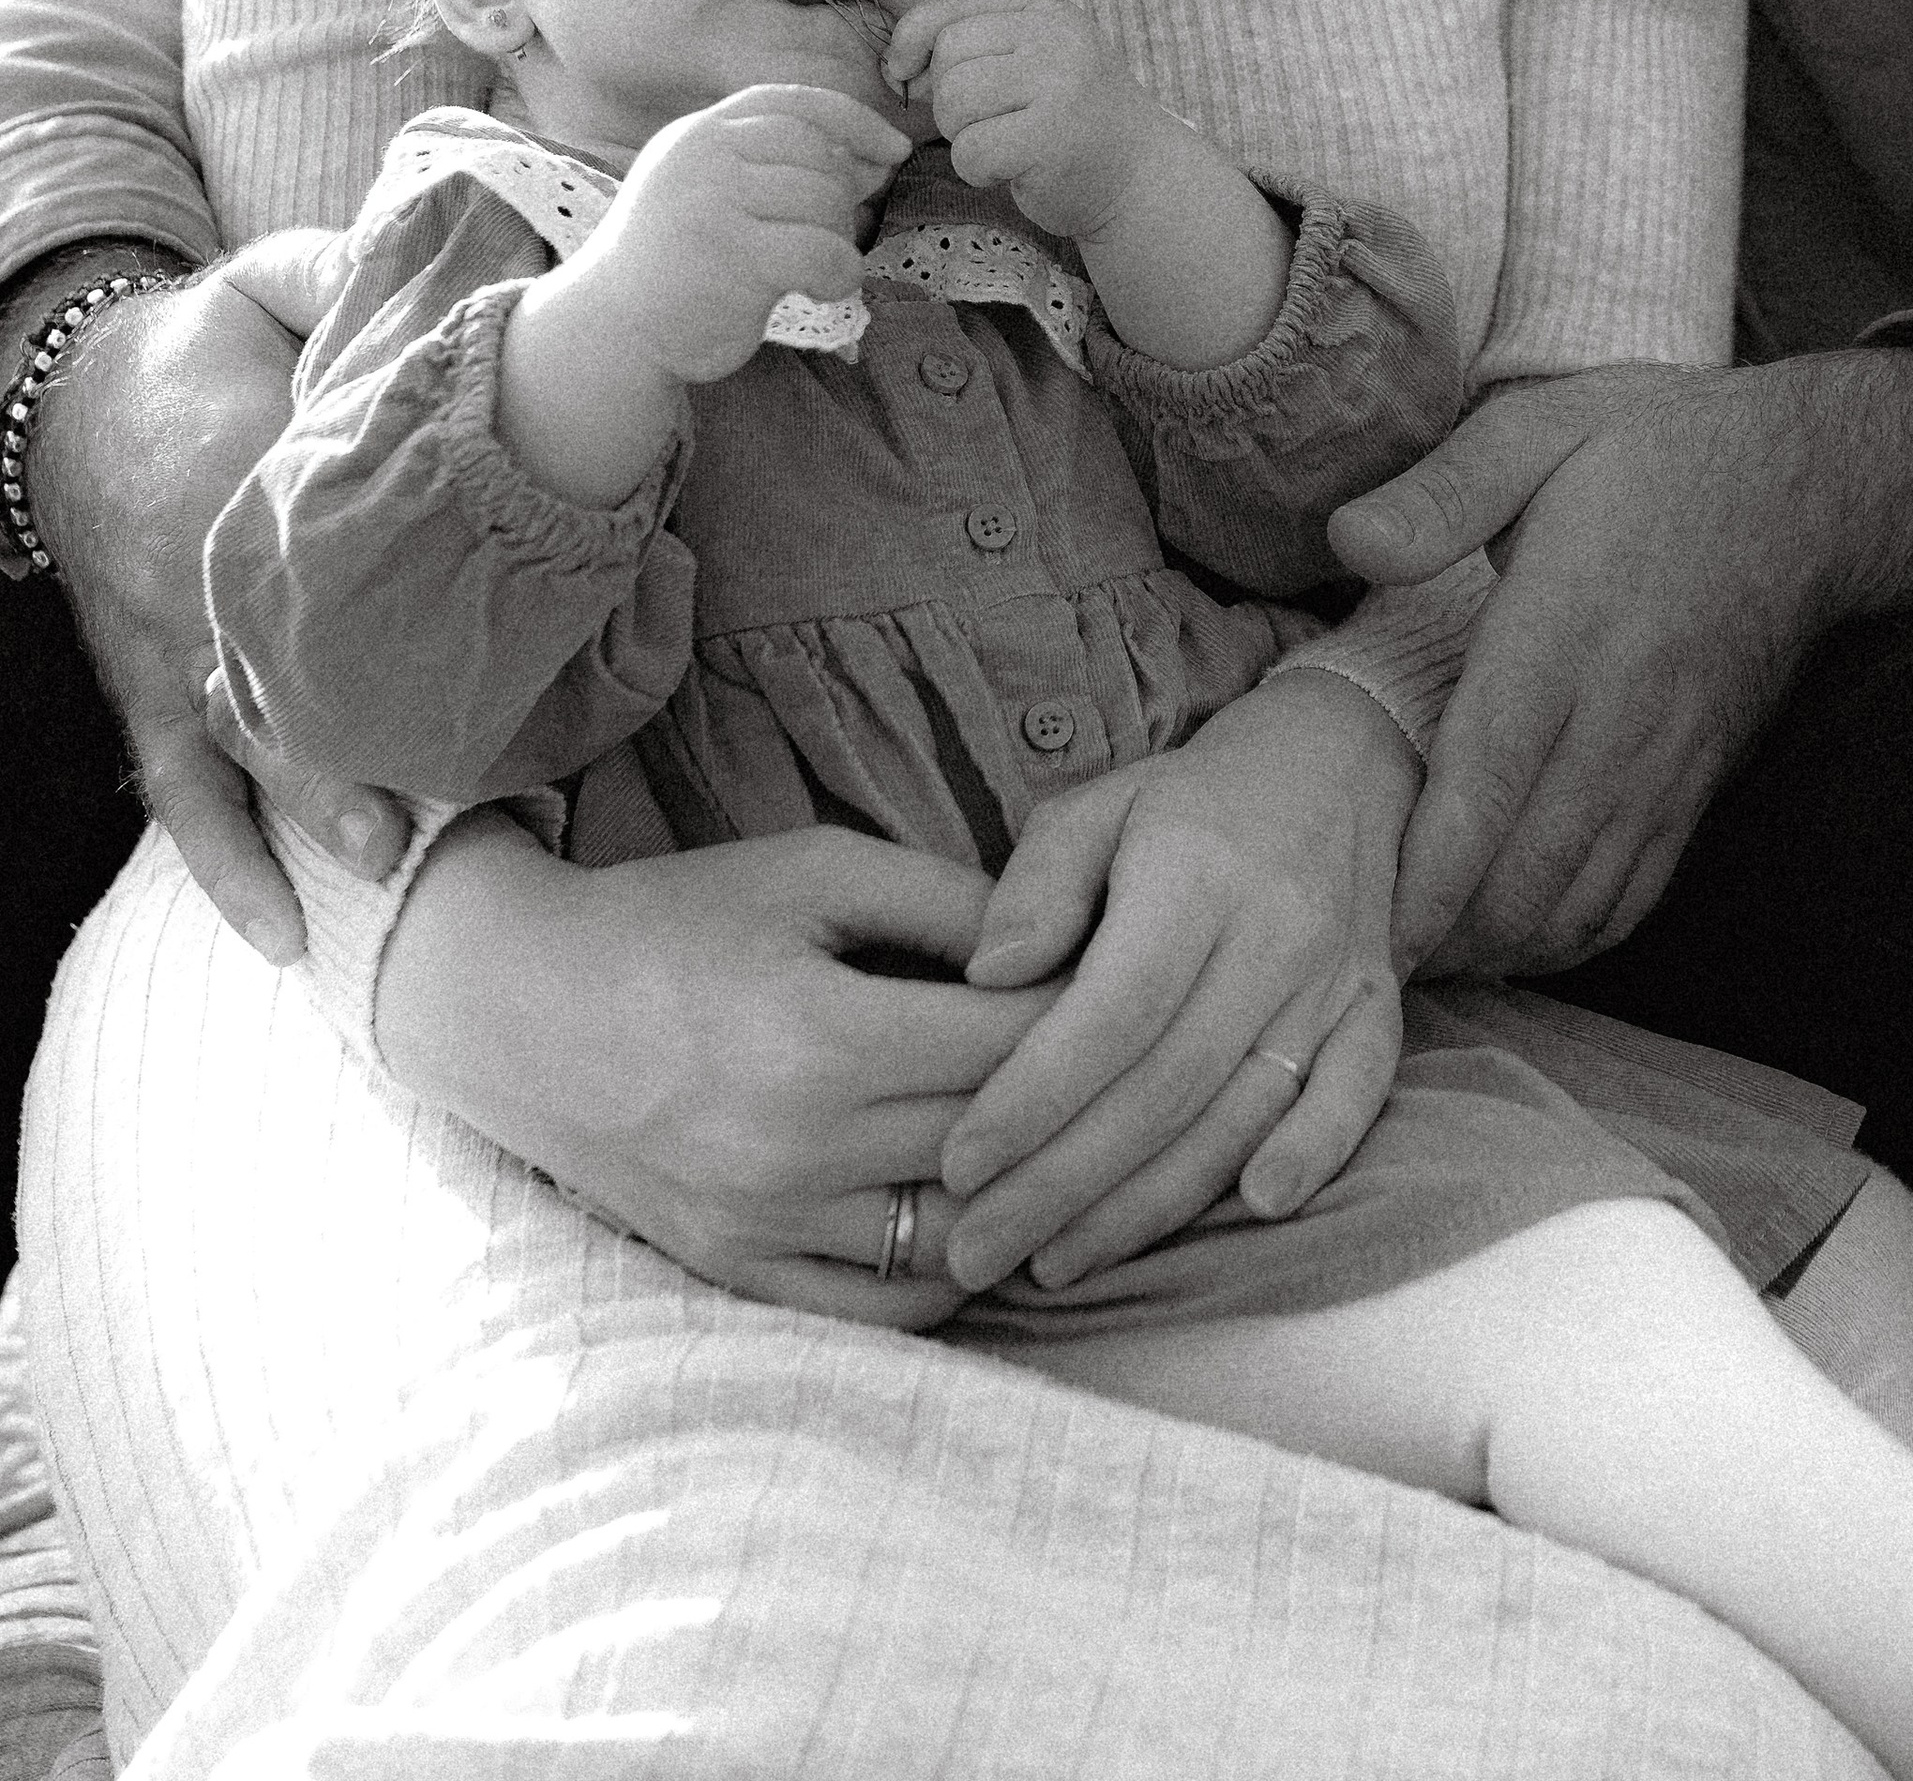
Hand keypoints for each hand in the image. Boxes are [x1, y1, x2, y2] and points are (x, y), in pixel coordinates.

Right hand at [31, 230, 405, 961]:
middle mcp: (198, 574)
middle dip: (364, 729)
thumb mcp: (272, 284)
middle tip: (456, 790)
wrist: (79, 396)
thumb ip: (350, 279)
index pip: (317, 547)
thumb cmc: (209, 344)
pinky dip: (226, 869)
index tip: (471, 640)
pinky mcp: (147, 696)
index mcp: (237, 474)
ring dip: (309, 805)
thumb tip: (462, 284)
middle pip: (286, 666)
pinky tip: (282, 938)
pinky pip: (178, 797)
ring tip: (385, 863)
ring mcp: (168, 649)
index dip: (392, 589)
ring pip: (241, 744)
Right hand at [372, 814, 1062, 1326]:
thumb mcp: (814, 870)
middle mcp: (796, 1152)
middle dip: (1071, 1104)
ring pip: (956, 1242)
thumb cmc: (678, 917)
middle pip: (994, 1145)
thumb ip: (945, 901)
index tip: (1128, 989)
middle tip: (1123, 1064)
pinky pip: (885, 1306)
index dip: (1083, 1018)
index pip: (1007, 1050)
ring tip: (1061, 1140)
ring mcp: (766, 1227)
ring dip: (1019, 1196)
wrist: (521, 1008)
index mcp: (820, 1039)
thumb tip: (1060, 941)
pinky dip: (949, 1269)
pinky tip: (980, 1211)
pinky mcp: (740, 1273)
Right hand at [582, 85, 908, 378]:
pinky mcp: (733, 257)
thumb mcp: (712, 192)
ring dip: (840, 240)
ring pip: (826, 200)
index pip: (793, 103)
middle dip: (843, 197)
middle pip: (818, 153)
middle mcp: (703, 155)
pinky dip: (841, 274)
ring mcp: (714, 202)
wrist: (610, 331)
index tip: (894, 151)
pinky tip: (822, 291)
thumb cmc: (675, 265)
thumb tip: (876, 155)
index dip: (854, 120)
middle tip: (826, 239)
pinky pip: (824, 252)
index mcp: (699, 133)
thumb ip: (778, 167)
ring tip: (814, 269)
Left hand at [882, 0, 1156, 243]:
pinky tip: (1013, 171)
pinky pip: (971, 151)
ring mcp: (1059, 85)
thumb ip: (972, 45)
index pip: (948, 10)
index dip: (911, 42)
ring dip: (963, 136)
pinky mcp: (1052, 138)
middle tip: (989, 123)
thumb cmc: (1067, 123)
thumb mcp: (1029, 62)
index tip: (904, 73)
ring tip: (1004, 144)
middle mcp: (1056, 38)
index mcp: (1044, 12)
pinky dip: (978, 171)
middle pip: (948, 57)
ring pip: (954, 102)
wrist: (1137, 178)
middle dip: (948, 100)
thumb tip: (895, 66)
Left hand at [935, 670, 1416, 1290]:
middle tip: (975, 1250)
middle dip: (1061, 1185)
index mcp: (1195, 874)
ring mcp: (1334, 979)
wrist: (1336, 763)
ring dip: (1148, 1205)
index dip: (1034, 1099)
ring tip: (1054, 1263)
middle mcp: (1274, 934)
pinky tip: (1255, 1211)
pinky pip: (1354, 1097)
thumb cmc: (1189, 800)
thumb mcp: (1098, 805)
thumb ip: (1038, 883)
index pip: (1111, 1013)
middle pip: (1163, 1088)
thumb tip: (985, 974)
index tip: (961, 1163)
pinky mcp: (1379, 1010)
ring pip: (1239, 1114)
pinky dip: (1313, 1155)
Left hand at [1330, 349, 1912, 976]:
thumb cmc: (1662, 452)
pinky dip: (1571, 937)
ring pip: (1580, 900)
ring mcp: (1666, 764)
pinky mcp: (1697, 785)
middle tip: (1370, 951)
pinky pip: (1635, 894)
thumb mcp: (1542, 429)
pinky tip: (1518, 937)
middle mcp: (1620, 717)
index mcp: (1567, 630)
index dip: (1431, 873)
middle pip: (1528, 870)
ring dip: (1502, 946)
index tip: (1377, 932)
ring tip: (1429, 953)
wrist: (1814, 490)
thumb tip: (1347, 539)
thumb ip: (1443, 490)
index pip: (1490, 779)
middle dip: (1448, 933)